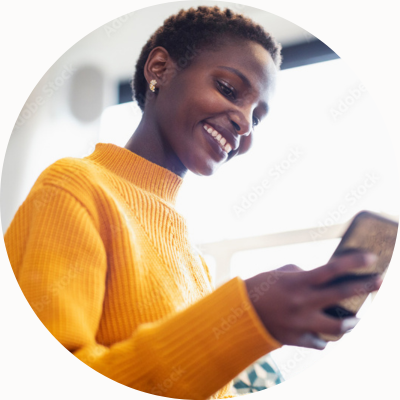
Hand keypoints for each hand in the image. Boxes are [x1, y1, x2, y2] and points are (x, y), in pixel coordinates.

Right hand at [244, 252, 380, 348]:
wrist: (239, 313)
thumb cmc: (259, 287)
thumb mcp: (279, 274)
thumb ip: (301, 274)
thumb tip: (319, 279)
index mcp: (298, 282)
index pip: (332, 269)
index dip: (354, 262)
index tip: (371, 257)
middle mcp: (303, 302)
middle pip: (342, 294)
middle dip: (365, 287)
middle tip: (379, 281)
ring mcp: (302, 322)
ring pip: (338, 327)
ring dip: (350, 322)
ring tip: (356, 318)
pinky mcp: (297, 338)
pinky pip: (319, 342)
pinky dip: (322, 337)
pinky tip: (323, 333)